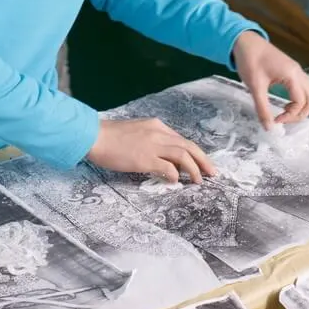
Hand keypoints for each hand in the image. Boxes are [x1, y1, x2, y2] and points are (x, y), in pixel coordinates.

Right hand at [86, 118, 216, 183]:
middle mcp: (158, 133)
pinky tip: (177, 182)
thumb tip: (162, 157)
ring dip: (194, 169)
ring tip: (199, 181)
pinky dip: (176, 175)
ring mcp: (153, 145)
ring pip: (183, 155)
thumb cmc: (111, 136)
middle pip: (189, 145)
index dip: (195, 152)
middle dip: (203, 160)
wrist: (95, 136)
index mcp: (156, 126)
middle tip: (213, 173)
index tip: (202, 163)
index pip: (182, 139)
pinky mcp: (145, 158)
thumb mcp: (136, 132)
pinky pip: (168, 167)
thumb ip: (151, 140)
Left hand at [233, 30, 308, 127]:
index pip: (300, 102)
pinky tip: (286, 103)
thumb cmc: (250, 61)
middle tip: (285, 120)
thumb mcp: (255, 86)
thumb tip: (269, 128)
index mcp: (291, 75)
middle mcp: (298, 72)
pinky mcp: (292, 70)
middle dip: (301, 113)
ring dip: (303, 106)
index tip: (275, 120)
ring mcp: (297, 70)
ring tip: (287, 112)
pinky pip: (304, 87)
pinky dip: (301, 98)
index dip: (290, 115)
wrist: (245, 40)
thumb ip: (262, 108)